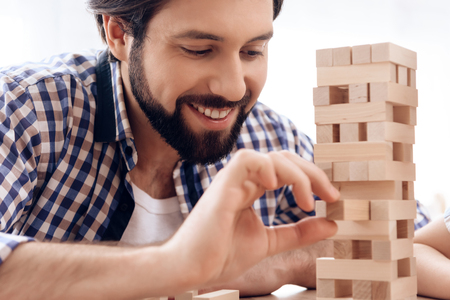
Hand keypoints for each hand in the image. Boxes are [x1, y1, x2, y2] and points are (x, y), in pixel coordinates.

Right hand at [163, 149, 338, 289]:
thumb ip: (298, 232)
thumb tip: (330, 224)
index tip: (331, 199)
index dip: (312, 178)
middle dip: (312, 173)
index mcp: (252, 189)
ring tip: (308, 201)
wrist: (193, 269)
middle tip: (331, 195)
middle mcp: (243, 180)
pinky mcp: (223, 185)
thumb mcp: (270, 242)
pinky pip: (247, 160)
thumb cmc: (221, 255)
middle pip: (284, 158)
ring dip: (297, 174)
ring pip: (270, 157)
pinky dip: (267, 168)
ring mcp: (232, 180)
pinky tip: (277, 187)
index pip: (287, 170)